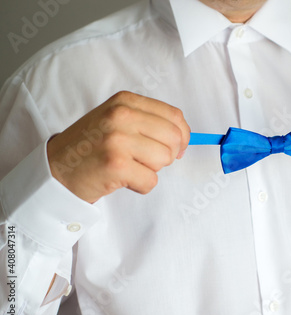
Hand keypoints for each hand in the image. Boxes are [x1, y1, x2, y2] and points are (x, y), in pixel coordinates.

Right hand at [47, 91, 190, 203]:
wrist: (56, 169)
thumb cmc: (91, 146)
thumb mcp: (115, 120)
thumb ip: (148, 121)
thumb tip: (183, 138)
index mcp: (125, 101)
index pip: (174, 116)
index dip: (182, 136)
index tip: (177, 147)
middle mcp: (121, 116)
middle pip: (173, 138)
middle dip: (167, 155)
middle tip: (147, 160)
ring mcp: (117, 139)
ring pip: (164, 159)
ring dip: (152, 170)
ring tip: (129, 167)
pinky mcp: (115, 165)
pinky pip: (151, 180)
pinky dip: (141, 186)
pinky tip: (123, 179)